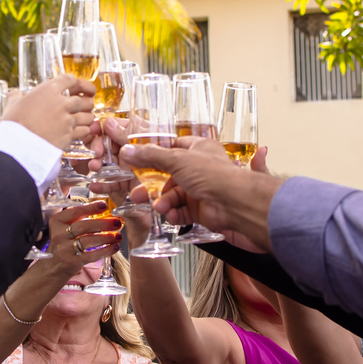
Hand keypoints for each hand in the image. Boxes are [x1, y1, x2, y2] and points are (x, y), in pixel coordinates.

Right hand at [3, 75, 95, 149]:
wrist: (18, 146)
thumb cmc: (14, 124)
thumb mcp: (12, 105)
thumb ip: (16, 97)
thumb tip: (15, 94)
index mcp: (49, 90)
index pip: (70, 79)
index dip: (77, 83)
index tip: (80, 87)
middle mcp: (61, 103)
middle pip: (83, 100)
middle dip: (86, 102)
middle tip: (85, 104)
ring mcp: (67, 120)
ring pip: (88, 116)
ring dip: (88, 117)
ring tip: (85, 118)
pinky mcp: (70, 135)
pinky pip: (85, 131)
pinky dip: (85, 130)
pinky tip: (82, 131)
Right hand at [44, 200, 121, 273]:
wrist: (53, 266)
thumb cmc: (64, 243)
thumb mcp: (65, 228)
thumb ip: (78, 218)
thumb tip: (102, 210)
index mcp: (57, 222)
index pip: (75, 212)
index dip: (91, 208)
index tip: (104, 205)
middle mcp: (58, 234)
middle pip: (83, 226)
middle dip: (102, 223)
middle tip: (116, 222)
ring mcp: (64, 249)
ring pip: (88, 240)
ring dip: (106, 237)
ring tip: (118, 235)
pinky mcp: (72, 262)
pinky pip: (92, 255)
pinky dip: (105, 251)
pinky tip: (114, 247)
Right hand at [119, 137, 282, 251]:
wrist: (235, 204)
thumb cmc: (214, 175)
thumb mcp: (177, 159)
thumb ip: (150, 156)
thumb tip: (127, 151)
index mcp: (199, 149)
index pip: (174, 147)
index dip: (157, 153)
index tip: (139, 159)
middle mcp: (201, 169)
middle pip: (170, 176)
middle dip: (153, 186)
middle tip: (138, 192)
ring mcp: (202, 190)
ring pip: (174, 196)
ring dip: (164, 203)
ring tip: (158, 208)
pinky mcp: (203, 210)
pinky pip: (182, 212)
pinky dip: (175, 215)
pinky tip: (170, 216)